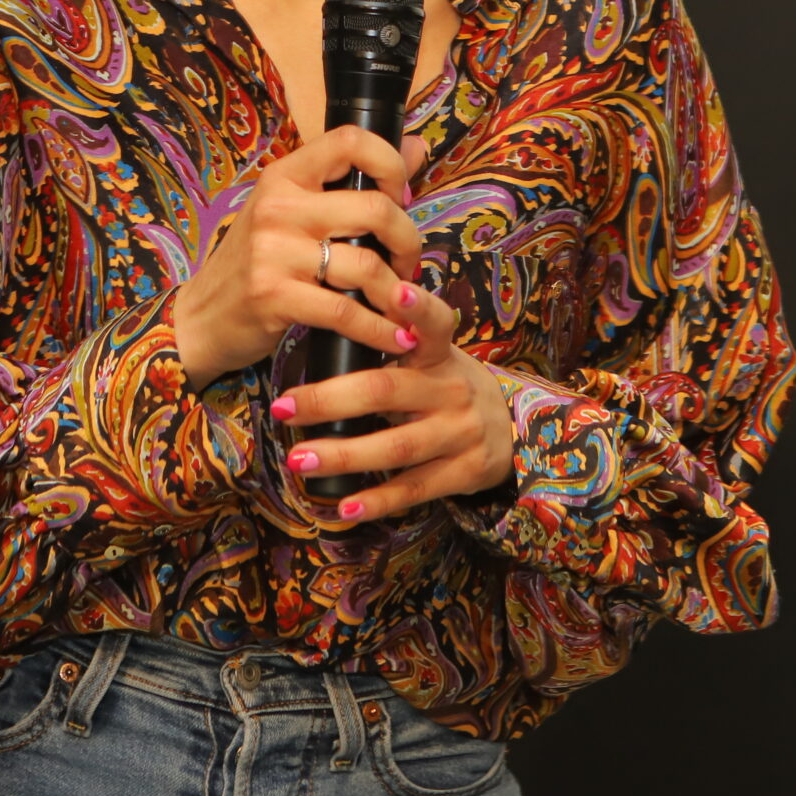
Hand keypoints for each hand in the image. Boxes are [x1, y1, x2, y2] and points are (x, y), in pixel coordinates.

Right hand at [171, 125, 422, 387]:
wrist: (201, 317)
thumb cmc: (258, 261)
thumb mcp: (294, 211)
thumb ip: (353, 181)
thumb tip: (417, 146)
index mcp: (285, 175)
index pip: (351, 140)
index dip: (391, 164)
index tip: (401, 197)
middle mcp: (278, 207)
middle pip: (375, 209)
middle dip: (408, 241)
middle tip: (408, 263)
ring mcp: (274, 252)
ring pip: (368, 264)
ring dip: (399, 291)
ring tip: (403, 303)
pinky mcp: (274, 296)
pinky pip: (346, 312)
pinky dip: (381, 330)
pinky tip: (397, 338)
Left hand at [270, 275, 516, 523]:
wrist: (513, 433)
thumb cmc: (448, 388)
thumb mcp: (433, 359)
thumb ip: (394, 345)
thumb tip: (326, 326)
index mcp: (439, 355)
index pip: (435, 323)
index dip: (417, 307)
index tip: (397, 289)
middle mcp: (451, 390)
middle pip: (386, 390)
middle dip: (329, 400)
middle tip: (283, 407)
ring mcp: (459, 433)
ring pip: (396, 446)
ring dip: (343, 455)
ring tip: (297, 459)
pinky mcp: (464, 472)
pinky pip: (414, 488)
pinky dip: (377, 499)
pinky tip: (344, 505)